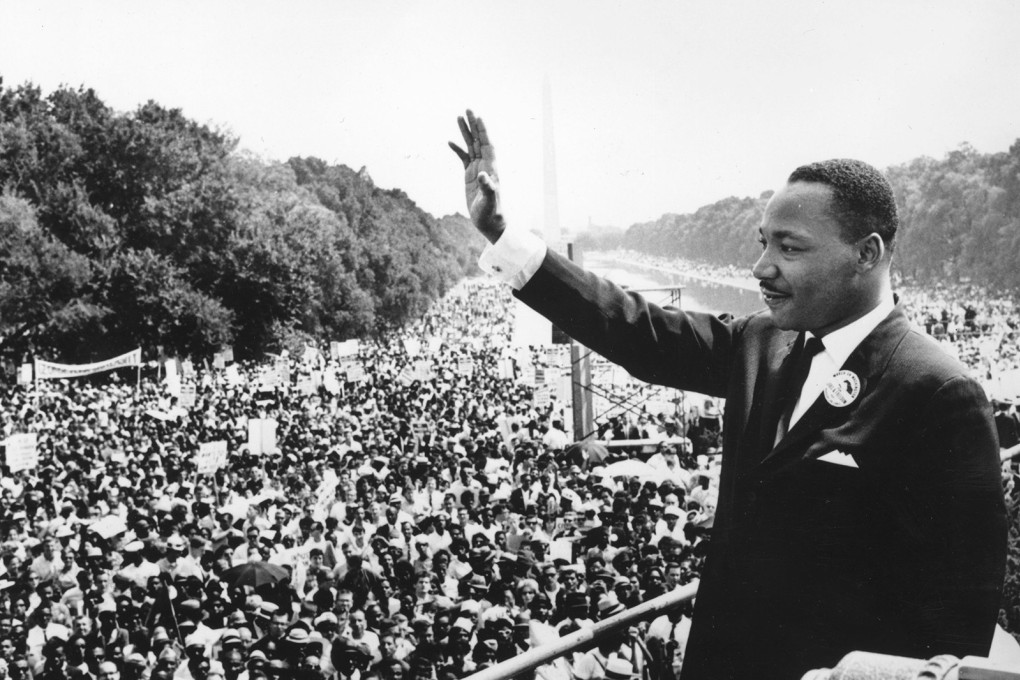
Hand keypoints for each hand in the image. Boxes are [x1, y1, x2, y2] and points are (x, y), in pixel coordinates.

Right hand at [449, 110, 505, 243]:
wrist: (489, 222)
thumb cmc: (491, 213)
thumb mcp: (489, 201)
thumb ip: (487, 187)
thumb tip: (482, 175)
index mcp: (491, 168)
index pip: (487, 144)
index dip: (483, 131)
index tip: (478, 117)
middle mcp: (485, 165)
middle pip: (479, 140)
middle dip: (473, 125)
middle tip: (467, 109)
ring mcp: (477, 169)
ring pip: (471, 146)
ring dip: (465, 132)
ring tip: (458, 117)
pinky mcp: (470, 176)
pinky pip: (463, 158)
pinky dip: (457, 149)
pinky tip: (450, 142)